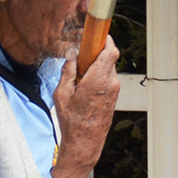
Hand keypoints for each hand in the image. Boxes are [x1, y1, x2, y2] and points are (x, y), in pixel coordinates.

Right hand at [51, 36, 120, 177]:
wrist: (84, 143)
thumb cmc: (73, 120)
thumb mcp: (62, 92)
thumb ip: (68, 70)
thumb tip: (73, 54)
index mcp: (98, 78)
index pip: (111, 50)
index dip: (106, 39)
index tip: (96, 34)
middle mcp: (110, 83)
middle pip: (109, 57)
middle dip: (96, 52)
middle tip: (80, 56)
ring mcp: (114, 91)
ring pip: (108, 68)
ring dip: (96, 66)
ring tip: (79, 75)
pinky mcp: (113, 97)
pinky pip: (108, 79)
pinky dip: (98, 75)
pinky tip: (84, 85)